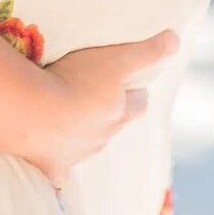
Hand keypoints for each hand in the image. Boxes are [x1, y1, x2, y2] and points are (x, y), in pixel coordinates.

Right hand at [23, 28, 180, 191]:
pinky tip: (50, 164)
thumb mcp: (117, 57)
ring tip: (64, 114)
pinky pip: (59, 175)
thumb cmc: (76, 79)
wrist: (37, 113)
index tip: (130, 82)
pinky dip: (57, 170)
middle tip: (99, 98)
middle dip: (114, 114)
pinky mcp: (54, 166)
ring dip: (82, 131)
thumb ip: (148, 50)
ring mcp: (78, 153)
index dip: (136, 92)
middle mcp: (104, 135)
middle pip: (117, 125)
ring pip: (88, 144)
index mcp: (119, 111)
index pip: (138, 102)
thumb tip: (176, 40)